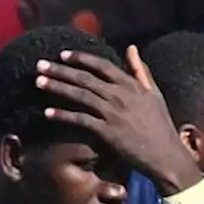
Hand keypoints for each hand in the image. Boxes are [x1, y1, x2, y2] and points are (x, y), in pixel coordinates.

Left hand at [36, 46, 203, 193]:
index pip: (102, 65)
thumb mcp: (154, 93)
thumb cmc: (160, 125)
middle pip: (85, 78)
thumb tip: (131, 48)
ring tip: (38, 81)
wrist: (166, 155)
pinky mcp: (107, 132)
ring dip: (57, 87)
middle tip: (40, 64)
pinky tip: (47, 112)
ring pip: (80, 95)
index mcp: (131, 85)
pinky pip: (80, 120)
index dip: (81, 58)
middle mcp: (120, 96)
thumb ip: (140, 70)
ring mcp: (113, 113)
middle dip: (60, 70)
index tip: (63, 54)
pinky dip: (63, 115)